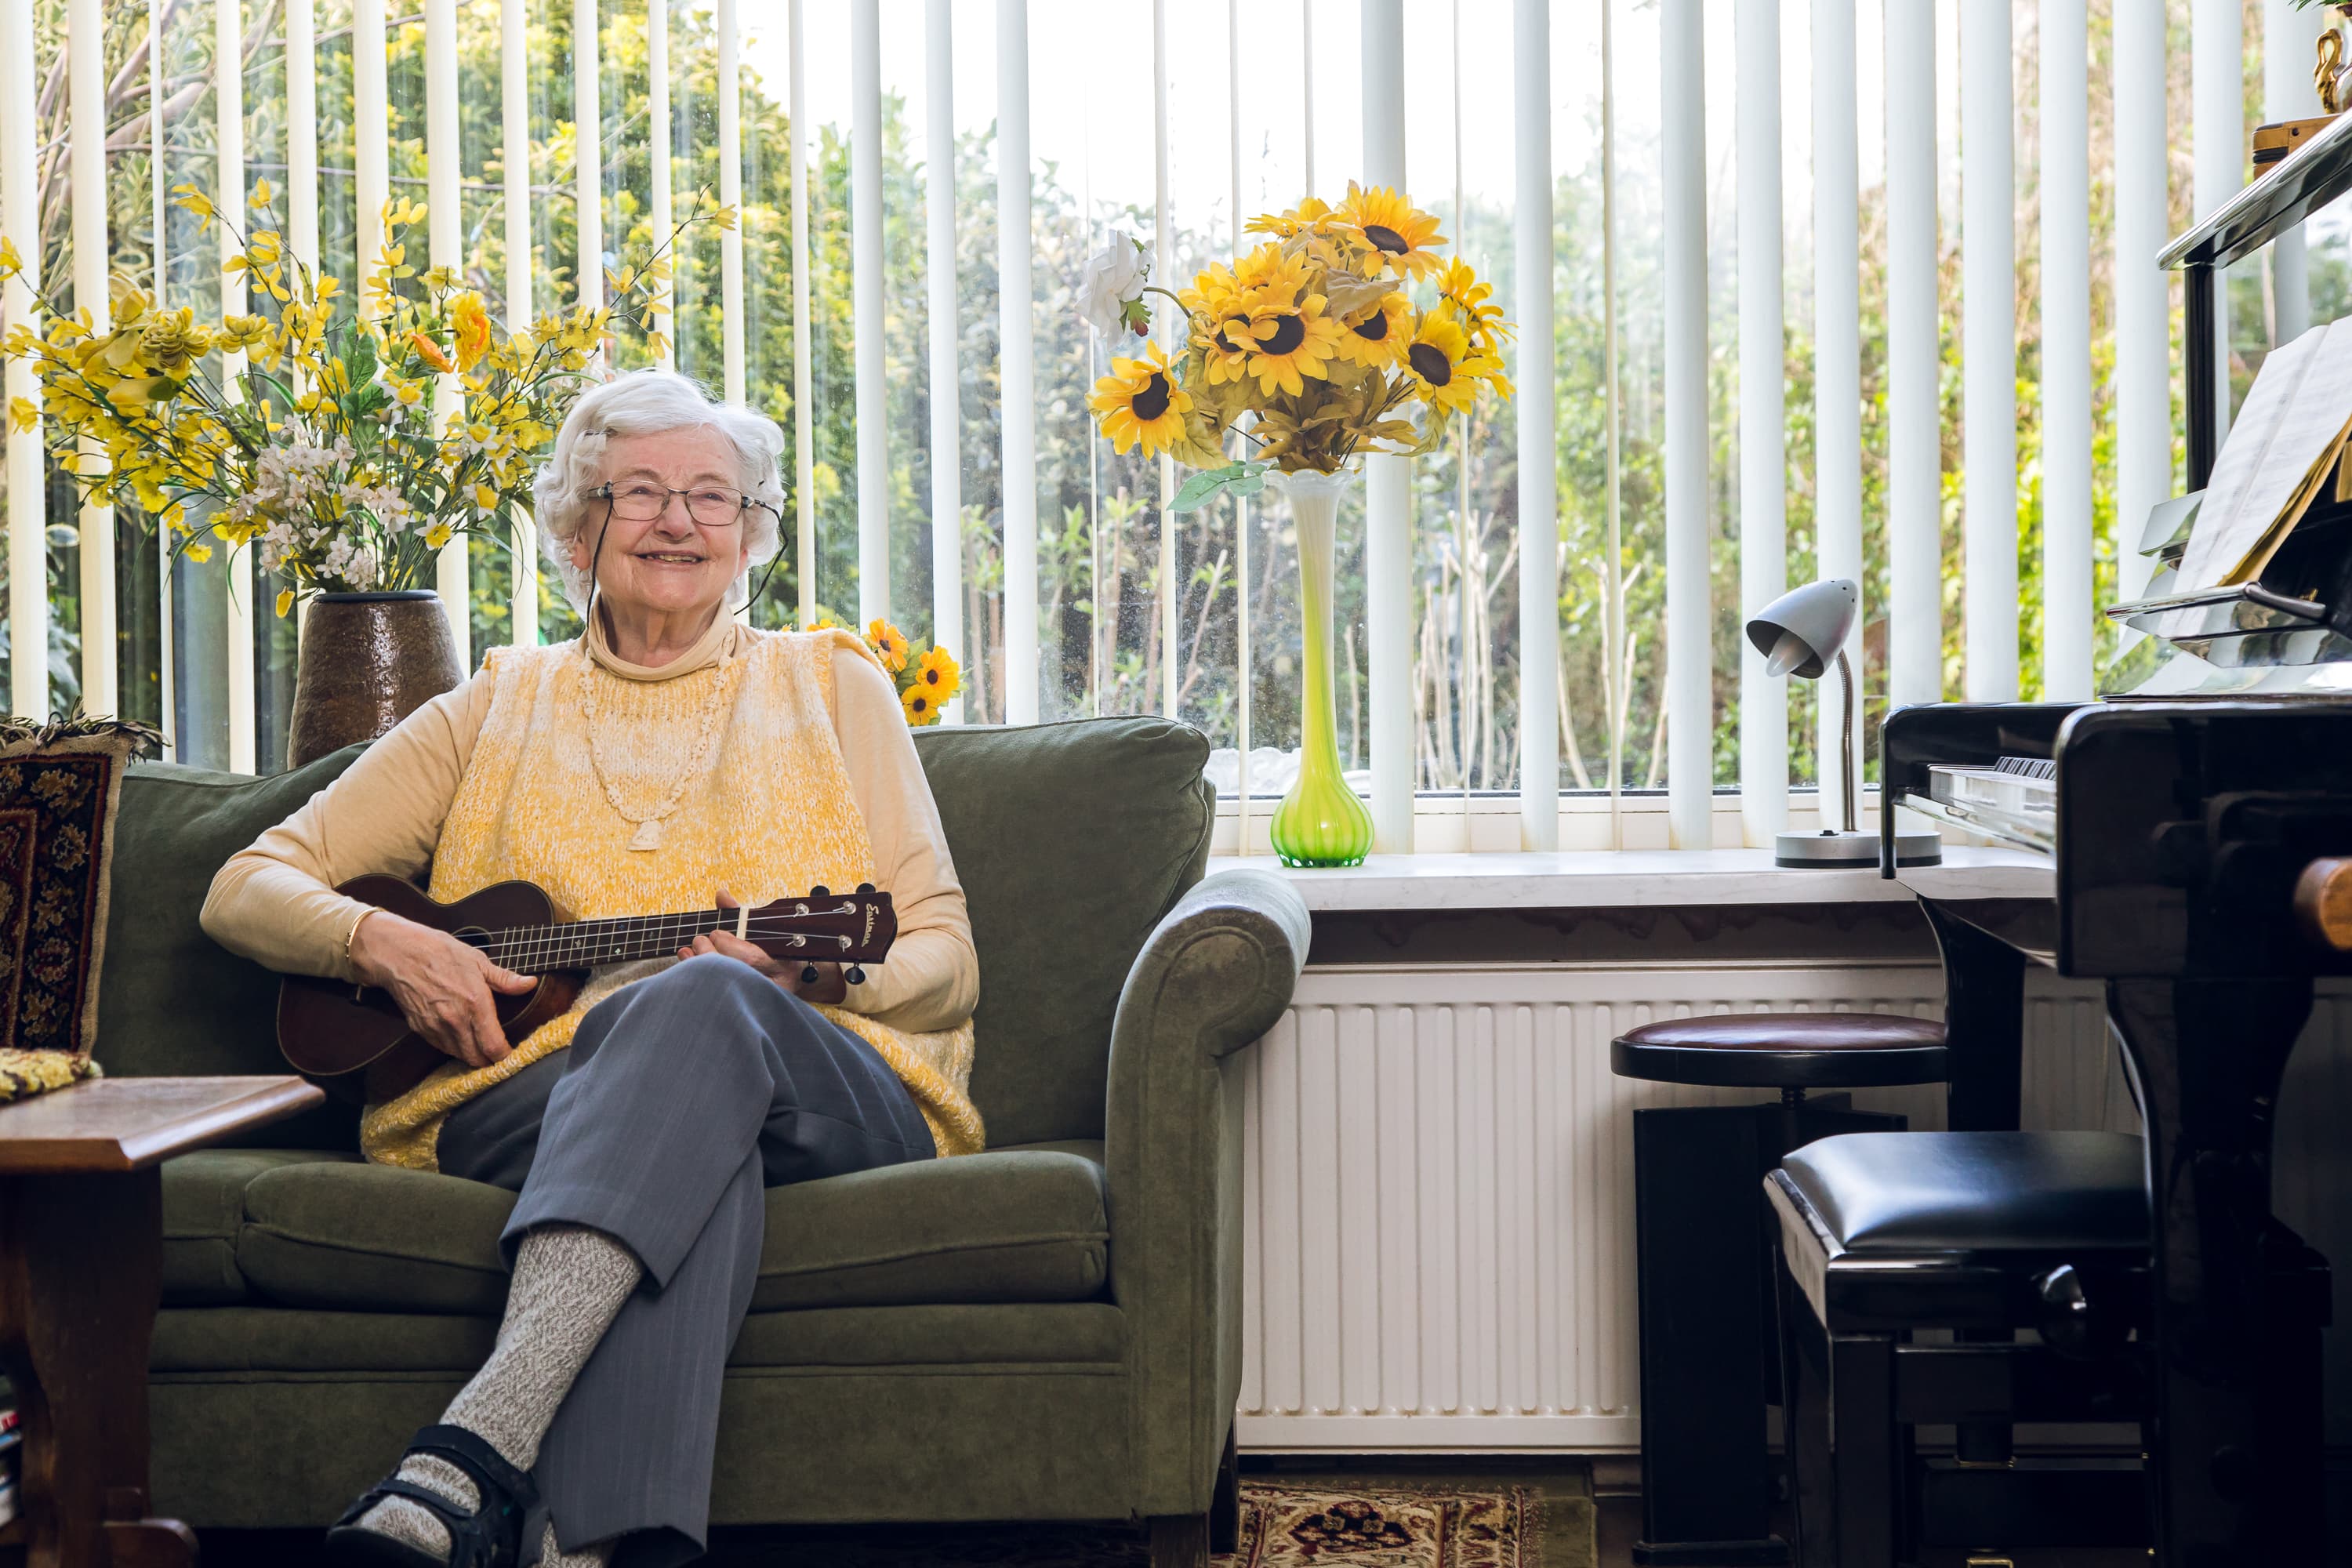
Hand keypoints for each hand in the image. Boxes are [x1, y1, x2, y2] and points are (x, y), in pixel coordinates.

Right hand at [349, 909, 537, 1068]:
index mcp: (475, 1004)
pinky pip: (442, 1047)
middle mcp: (455, 1021)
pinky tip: (461, 1037)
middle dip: (490, 1061)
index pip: (494, 1047)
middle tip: (499, 1054)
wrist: (399, 954)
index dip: (506, 1057)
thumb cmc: (439, 952)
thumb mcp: (478, 960)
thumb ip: (505, 978)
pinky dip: (454, 1047)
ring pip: (459, 1056)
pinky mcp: (421, 1029)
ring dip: (472, 1055)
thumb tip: (529, 983)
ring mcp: (436, 1027)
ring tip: (481, 1047)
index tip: (513, 1055)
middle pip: (477, 1059)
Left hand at [681, 886, 848, 1003]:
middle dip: (709, 955)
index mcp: (781, 966)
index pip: (750, 958)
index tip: (716, 933)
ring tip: (689, 951)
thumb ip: (741, 915)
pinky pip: (713, 996)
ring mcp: (755, 1000)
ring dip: (699, 967)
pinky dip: (696, 980)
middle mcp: (771, 988)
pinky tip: (688, 965)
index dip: (728, 944)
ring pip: (721, 988)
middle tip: (699, 940)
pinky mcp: (739, 1007)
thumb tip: (721, 894)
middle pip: (733, 975)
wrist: (788, 981)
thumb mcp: (764, 932)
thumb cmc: (774, 952)